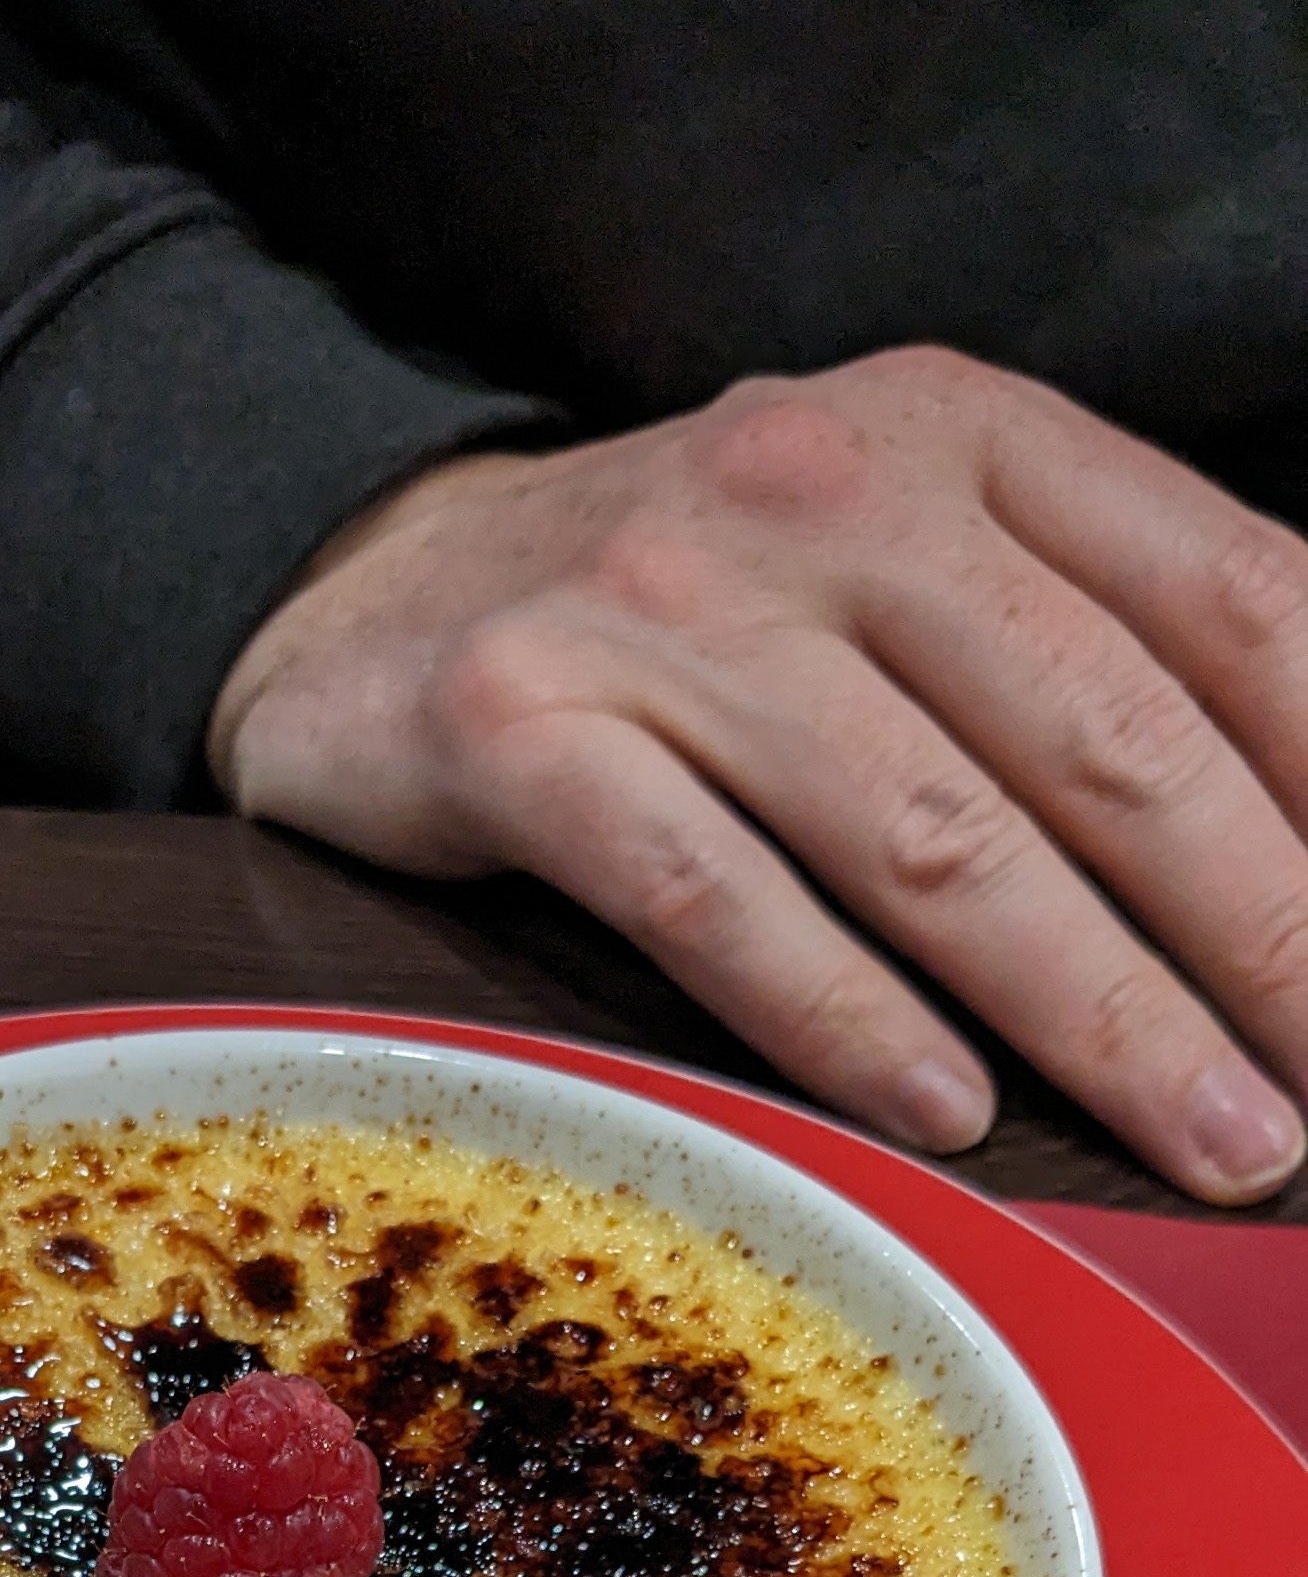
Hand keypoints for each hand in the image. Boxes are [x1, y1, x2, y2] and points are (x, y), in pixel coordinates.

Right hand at [209, 350, 1307, 1201]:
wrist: (362, 595)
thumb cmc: (686, 623)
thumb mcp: (896, 565)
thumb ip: (1076, 658)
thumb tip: (1288, 863)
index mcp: (962, 436)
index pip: (1224, 596)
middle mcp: (826, 487)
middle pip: (1100, 734)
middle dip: (1254, 931)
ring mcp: (661, 603)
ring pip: (929, 831)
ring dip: (1096, 1011)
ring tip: (1208, 1140)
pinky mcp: (515, 724)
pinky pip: (709, 897)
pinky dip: (842, 1016)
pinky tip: (947, 1119)